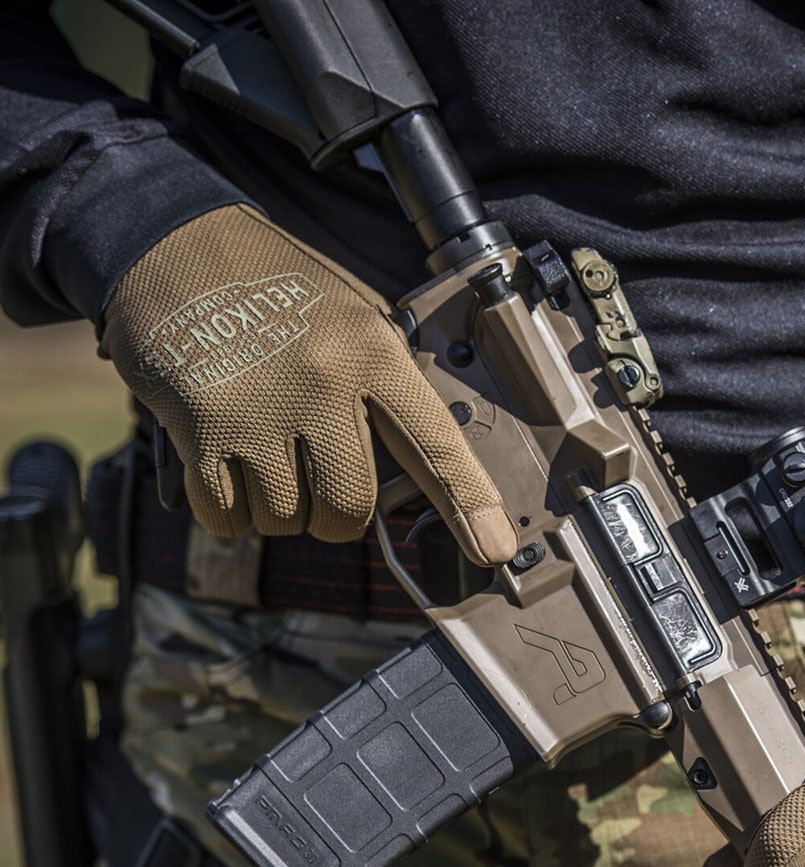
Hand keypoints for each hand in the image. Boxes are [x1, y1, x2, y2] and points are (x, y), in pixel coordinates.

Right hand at [101, 204, 516, 561]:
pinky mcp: (202, 427)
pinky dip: (228, 511)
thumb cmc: (274, 285)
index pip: (434, 444)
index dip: (468, 503)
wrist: (172, 241)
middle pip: (350, 507)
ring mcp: (261, 409)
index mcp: (373, 353)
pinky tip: (228, 468)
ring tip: (265, 458)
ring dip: (277, 511)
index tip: (494, 550)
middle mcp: (324, 384)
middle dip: (335, 517)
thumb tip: (416, 468)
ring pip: (287, 518)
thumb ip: (384, 385)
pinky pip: (228, 515)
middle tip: (318, 483)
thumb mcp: (353, 315)